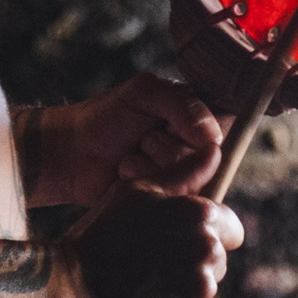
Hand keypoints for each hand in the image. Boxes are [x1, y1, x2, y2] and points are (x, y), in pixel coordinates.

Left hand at [40, 74, 224, 204]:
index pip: (226, 129)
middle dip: (165, 148)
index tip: (169, 124)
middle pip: (207, 161)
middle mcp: (197, 153)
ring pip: (187, 181)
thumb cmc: (106, 116)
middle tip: (141, 139)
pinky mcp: (165, 204)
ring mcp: (182, 181)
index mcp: (199, 121)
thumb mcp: (143, 92)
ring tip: (128, 157)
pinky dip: (141, 183)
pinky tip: (123, 175)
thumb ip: (182, 104)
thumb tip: (214, 138)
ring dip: (150, 166)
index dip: (199, 132)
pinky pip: (168, 200)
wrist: (71, 150)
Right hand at [59, 182, 243, 297]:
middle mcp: (208, 251)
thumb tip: (215, 149)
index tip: (179, 236)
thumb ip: (183, 172)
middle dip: (193, 257)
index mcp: (201, 215)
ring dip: (182, 285)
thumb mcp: (138, 191)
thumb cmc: (104, 231)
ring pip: (203, 286)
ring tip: (143, 282)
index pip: (230, 227)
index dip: (206, 230)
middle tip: (151, 259)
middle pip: (217, 258)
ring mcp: (200, 290)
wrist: (71, 287)